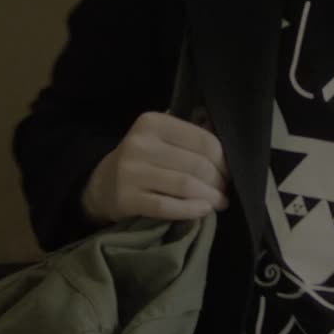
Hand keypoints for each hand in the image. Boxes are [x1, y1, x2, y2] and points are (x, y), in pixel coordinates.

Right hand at [84, 111, 228, 225]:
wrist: (103, 185)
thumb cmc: (144, 160)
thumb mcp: (161, 138)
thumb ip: (191, 136)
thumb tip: (230, 146)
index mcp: (152, 122)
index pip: (204, 140)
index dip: (224, 160)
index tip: (227, 172)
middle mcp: (140, 144)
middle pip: (198, 165)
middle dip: (218, 182)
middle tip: (223, 191)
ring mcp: (131, 172)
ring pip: (186, 186)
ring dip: (210, 198)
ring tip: (217, 203)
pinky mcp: (126, 199)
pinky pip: (168, 207)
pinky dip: (191, 210)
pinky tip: (203, 211)